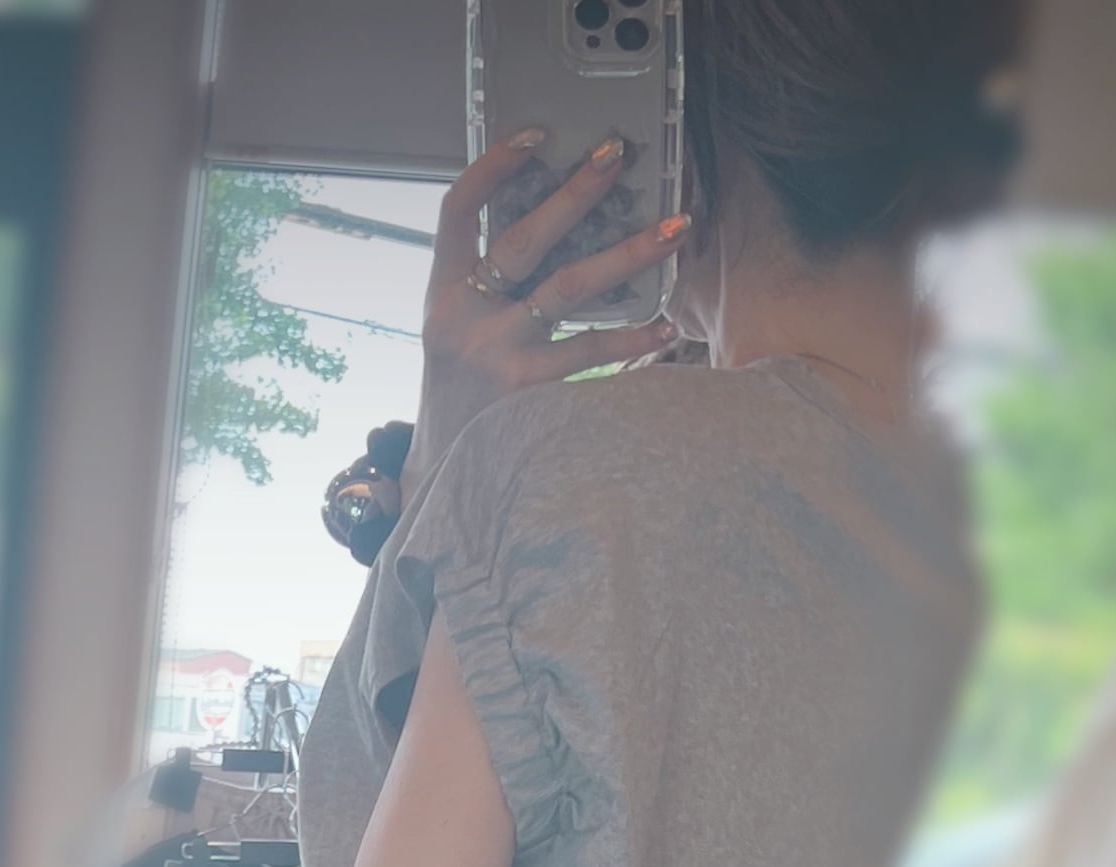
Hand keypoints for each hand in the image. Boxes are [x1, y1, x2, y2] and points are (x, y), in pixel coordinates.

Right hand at [411, 138, 688, 501]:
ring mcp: (495, 354)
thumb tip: (557, 229)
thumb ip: (488, 286)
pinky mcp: (527, 393)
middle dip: (575, 192)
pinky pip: (589, 354)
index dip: (493, 168)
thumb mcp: (455, 332)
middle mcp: (463, 318)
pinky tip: (663, 328)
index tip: (537, 136)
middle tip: (618, 158)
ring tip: (674, 231)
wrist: (445, 481)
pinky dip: (631, 340)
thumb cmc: (463, 396)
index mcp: (441, 292)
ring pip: (568, 289)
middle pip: (524, 238)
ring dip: (627, 255)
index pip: (457, 210)